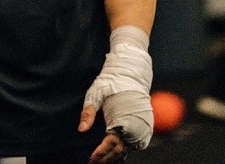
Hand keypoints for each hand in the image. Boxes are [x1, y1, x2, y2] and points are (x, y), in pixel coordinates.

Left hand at [79, 26, 153, 156]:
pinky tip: (116, 154)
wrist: (131, 70)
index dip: (100, 154)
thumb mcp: (95, 92)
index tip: (91, 159)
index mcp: (121, 119)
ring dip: (115, 156)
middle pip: (119, 150)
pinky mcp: (143, 124)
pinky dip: (124, 149)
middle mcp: (133, 126)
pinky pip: (134, 142)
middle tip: (93, 163)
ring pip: (127, 148)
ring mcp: (140, 126)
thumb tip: (81, 129)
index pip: (110, 144)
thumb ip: (88, 112)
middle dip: (106, 159)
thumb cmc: (112, 80)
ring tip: (102, 162)